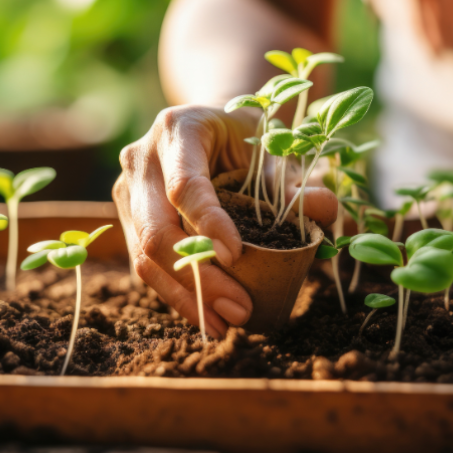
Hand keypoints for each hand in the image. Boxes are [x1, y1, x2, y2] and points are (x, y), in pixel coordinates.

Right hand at [112, 105, 337, 337]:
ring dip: (185, 296)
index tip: (237, 257)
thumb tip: (324, 209)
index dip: (207, 224)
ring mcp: (128, 191)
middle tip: (238, 310)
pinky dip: (176, 293)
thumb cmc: (241, 137)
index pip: (184, 185)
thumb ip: (293, 180)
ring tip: (223, 324)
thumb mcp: (268, 148)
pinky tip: (207, 314)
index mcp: (177, 130)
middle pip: (155, 229)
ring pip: (144, 255)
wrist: (206, 128)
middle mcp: (141, 160)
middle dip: (197, 276)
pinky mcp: (128, 219)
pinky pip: (145, 264)